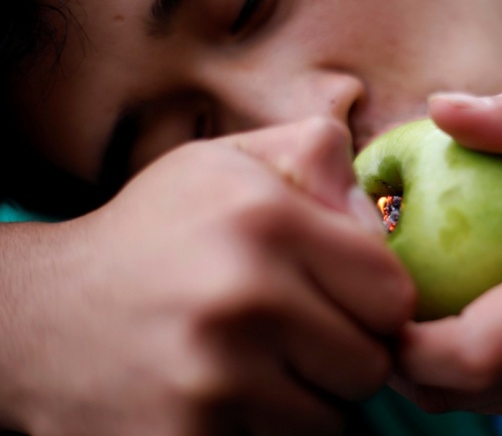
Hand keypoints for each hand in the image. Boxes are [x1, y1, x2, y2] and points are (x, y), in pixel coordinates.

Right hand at [0, 117, 413, 435]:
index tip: (344, 296)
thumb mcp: (227, 162)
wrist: (44, 315)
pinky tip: (226, 394)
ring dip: (307, 397)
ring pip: (332, 418)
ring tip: (256, 361)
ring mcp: (213, 378)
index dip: (375, 300)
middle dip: (344, 352)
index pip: (393, 294)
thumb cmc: (157, 232)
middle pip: (370, 363)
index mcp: (266, 219)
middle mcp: (244, 295)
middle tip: (296, 332)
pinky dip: (268, 429)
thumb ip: (313, 157)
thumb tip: (377, 212)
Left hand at [392, 90, 501, 431]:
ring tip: (422, 318)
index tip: (374, 300)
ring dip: (440, 370)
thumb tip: (438, 106)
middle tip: (382, 306)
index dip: (404, 343)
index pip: (470, 351)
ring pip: (486, 404)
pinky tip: (480, 335)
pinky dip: (484, 379)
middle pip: (463, 389)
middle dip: (405, 357)